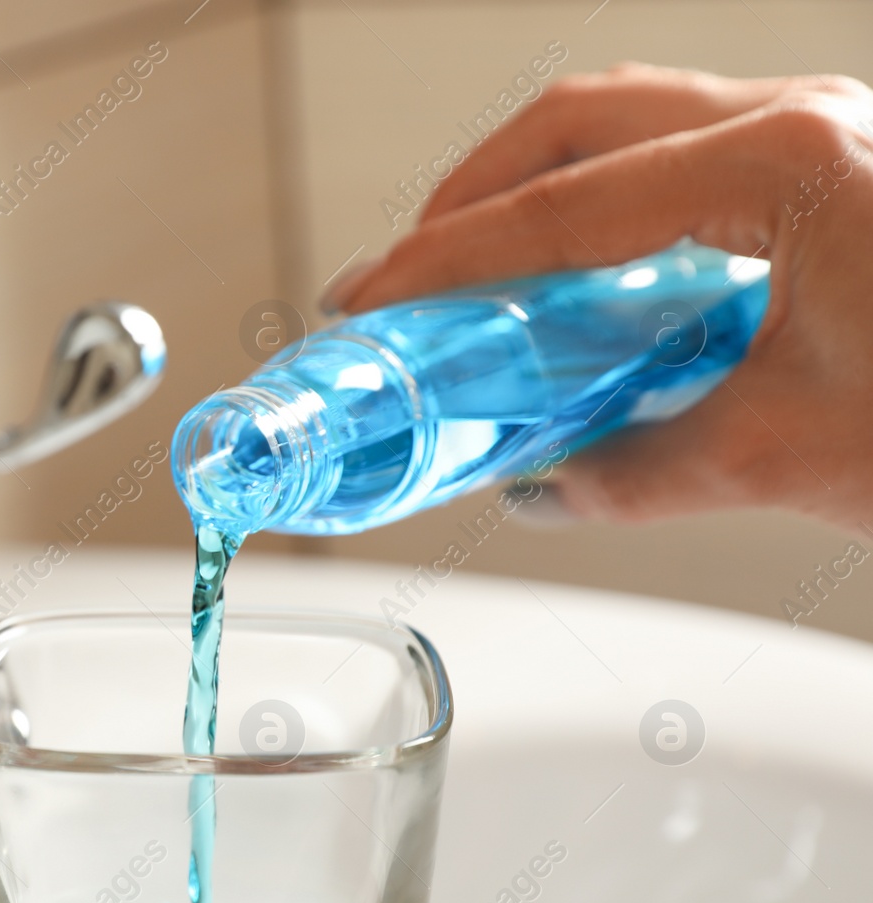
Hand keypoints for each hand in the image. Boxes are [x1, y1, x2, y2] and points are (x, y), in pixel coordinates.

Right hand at [322, 64, 872, 531]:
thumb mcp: (792, 454)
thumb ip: (641, 472)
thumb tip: (549, 488)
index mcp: (787, 164)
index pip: (562, 208)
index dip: (445, 261)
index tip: (371, 299)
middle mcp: (804, 121)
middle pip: (580, 120)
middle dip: (471, 194)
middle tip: (407, 276)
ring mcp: (825, 134)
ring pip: (631, 122)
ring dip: (535, 188)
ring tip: (472, 268)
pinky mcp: (836, 171)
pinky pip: (684, 158)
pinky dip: (604, 206)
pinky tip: (580, 277)